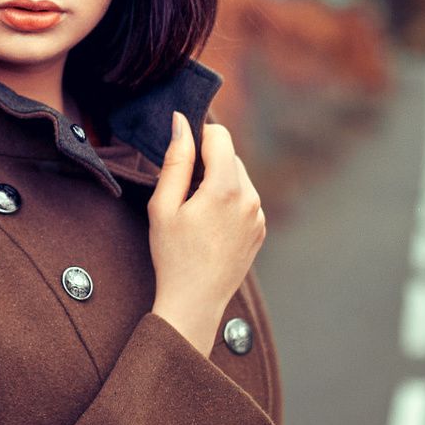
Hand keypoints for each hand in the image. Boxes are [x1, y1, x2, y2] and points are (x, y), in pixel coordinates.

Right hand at [148, 112, 265, 355]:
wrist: (194, 302)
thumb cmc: (173, 255)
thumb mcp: (164, 205)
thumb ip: (175, 159)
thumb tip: (181, 121)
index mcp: (225, 188)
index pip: (220, 136)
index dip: (198, 138)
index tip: (182, 156)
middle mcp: (250, 197)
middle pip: (229, 156)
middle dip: (207, 164)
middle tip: (183, 193)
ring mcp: (259, 215)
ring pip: (239, 178)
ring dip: (218, 182)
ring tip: (196, 213)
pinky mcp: (260, 229)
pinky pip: (246, 200)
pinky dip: (229, 202)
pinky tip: (210, 226)